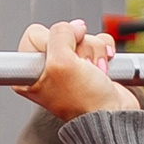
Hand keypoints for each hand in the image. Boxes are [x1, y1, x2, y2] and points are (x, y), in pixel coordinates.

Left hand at [16, 21, 133, 119]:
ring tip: (94, 72)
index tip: (62, 60)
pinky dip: (104, 51)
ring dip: (93, 52)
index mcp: (29, 73)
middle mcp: (47, 69)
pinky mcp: (89, 63)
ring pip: (82, 37)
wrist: (114, 116)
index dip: (52, 41)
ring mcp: (70, 66)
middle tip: (81, 67)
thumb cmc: (85, 101)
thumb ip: (60, 35)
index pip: (34, 35)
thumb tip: (73, 27)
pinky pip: (97, 41)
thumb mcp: (62, 63)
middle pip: (61, 34)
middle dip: (78, 47)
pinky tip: (104, 68)